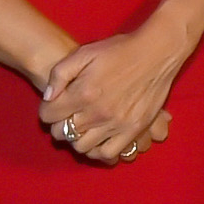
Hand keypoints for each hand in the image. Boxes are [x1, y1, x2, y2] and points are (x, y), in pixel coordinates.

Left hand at [40, 29, 181, 164]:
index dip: (46, 110)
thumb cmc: (119, 50)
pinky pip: (108, 153)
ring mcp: (116, 124)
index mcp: (82, 93)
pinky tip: (98, 140)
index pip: (48, 115)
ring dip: (77, 138)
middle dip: (58, 126)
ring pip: (82, 146)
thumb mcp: (84, 53)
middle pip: (63, 133)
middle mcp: (97, 113)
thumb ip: (59, 74)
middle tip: (66, 117)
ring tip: (82, 128)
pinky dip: (98, 151)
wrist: (156, 52)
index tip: (53, 105)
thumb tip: (47, 97)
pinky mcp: (133, 130)